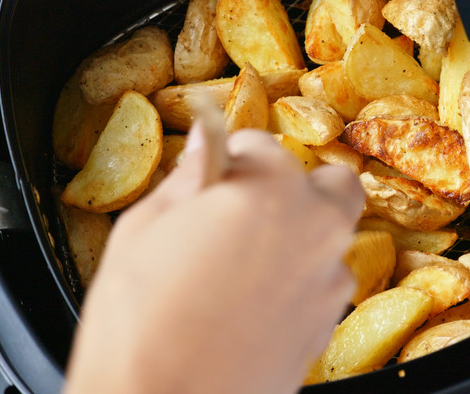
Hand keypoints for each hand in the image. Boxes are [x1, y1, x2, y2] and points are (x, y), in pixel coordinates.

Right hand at [64, 124, 363, 393]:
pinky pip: (320, 284)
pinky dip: (296, 282)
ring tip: (239, 266)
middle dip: (292, 187)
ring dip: (296, 237)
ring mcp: (327, 280)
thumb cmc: (140, 327)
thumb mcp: (142, 230)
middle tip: (244, 208)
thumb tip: (204, 149)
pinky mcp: (328, 325)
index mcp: (270, 188)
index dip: (229, 157)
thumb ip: (187, 179)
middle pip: (329, 184)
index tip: (211, 175)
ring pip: (328, 237)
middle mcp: (314, 228)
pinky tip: (248, 303)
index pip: (259, 143)